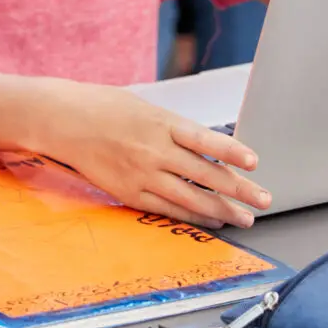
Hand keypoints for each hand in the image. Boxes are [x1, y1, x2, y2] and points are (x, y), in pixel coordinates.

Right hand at [32, 83, 271, 228]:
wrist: (62, 120)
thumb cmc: (104, 106)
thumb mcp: (144, 107)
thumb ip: (175, 128)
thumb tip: (210, 148)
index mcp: (160, 122)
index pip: (206, 139)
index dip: (232, 152)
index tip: (255, 162)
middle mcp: (154, 150)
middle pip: (206, 174)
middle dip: (240, 190)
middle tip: (265, 200)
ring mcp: (141, 174)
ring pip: (191, 197)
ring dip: (223, 210)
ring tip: (245, 218)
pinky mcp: (129, 192)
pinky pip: (168, 208)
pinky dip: (193, 216)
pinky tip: (212, 220)